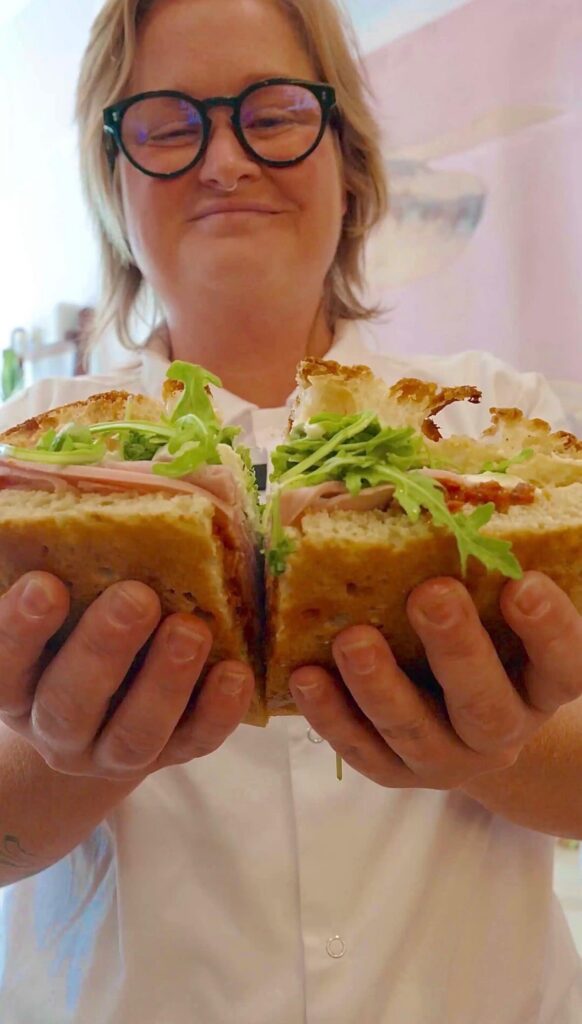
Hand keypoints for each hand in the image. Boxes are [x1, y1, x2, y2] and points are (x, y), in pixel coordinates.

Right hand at [0, 572, 254, 780]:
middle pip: (68, 704)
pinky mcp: (171, 756)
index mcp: (20, 684)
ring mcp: (112, 752)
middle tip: (136, 597)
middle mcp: (58, 726)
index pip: (6, 664)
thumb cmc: (84, 628)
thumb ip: (86, 558)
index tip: (46, 583)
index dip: (20, 628)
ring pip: (132, 735)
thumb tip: (153, 489)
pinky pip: (194, 743)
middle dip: (103, 648)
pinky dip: (217, 712)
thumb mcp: (70, 602)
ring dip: (163, 682)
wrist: (110, 714)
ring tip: (190, 629)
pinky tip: (235, 673)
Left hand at [289, 571, 581, 788]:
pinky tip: (306, 676)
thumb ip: (481, 569)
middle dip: (457, 648)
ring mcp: (448, 758)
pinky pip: (362, 750)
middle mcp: (502, 729)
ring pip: (416, 733)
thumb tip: (438, 490)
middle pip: (485, 705)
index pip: (563, 665)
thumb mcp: (495, 610)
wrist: (461, 720)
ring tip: (351, 638)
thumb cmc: (482, 638)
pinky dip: (331, 715)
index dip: (550, 628)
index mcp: (541, 685)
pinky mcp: (396, 773)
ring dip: (381, 685)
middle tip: (431, 593)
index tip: (524, 582)